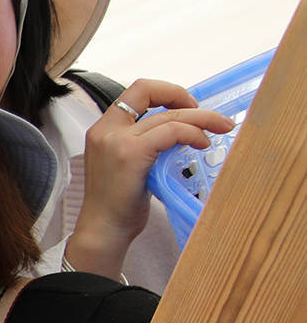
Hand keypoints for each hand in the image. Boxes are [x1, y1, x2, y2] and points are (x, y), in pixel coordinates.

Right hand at [68, 80, 233, 278]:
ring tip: (220, 128)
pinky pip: (172, 131)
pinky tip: (202, 143)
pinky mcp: (132, 153)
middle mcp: (105, 129)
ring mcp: (117, 140)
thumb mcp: (127, 163)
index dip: (165, 91)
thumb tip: (178, 130)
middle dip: (187, 99)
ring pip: (168, 114)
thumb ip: (144, 142)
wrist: (104, 230)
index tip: (185, 106)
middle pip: (151, 93)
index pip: (135, 92)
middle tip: (211, 116)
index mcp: (102, 129)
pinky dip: (193, 133)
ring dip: (201, 118)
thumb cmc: (117, 203)